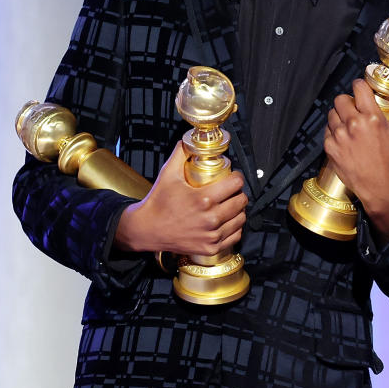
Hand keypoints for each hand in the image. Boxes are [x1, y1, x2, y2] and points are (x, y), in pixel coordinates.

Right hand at [114, 141, 247, 258]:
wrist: (147, 229)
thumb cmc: (158, 202)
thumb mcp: (168, 173)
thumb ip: (181, 153)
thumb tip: (189, 139)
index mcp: (203, 199)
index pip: (236, 184)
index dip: (237, 177)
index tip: (233, 176)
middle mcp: (210, 219)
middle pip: (241, 201)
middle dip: (239, 193)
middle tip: (231, 190)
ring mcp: (211, 235)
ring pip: (241, 219)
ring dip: (239, 210)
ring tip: (230, 204)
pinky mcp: (211, 247)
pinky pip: (235, 236)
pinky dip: (235, 227)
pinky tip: (228, 221)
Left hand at [324, 78, 388, 242]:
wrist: (381, 188)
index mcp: (372, 118)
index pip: (358, 87)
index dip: (360, 86)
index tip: (362, 90)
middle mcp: (353, 125)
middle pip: (341, 98)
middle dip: (349, 101)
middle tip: (356, 109)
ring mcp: (339, 137)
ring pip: (332, 113)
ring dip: (340, 115)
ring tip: (351, 125)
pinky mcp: (330, 148)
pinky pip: (327, 130)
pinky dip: (335, 131)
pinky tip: (346, 138)